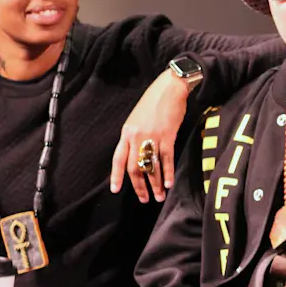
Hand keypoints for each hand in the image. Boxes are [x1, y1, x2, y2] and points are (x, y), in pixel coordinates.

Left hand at [110, 72, 188, 202]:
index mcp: (127, 132)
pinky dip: (168, 173)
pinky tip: (169, 184)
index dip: (116, 176)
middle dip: (139, 186)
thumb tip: (137, 153)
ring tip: (159, 197)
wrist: (170, 88)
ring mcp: (152, 137)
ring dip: (155, 184)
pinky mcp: (167, 136)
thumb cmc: (155, 101)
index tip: (116, 189)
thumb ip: (135, 135)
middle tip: (144, 199)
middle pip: (134, 167)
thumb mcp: (137, 118)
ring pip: (151, 166)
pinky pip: (166, 159)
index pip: (118, 158)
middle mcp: (136, 136)